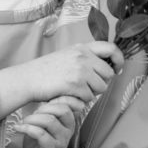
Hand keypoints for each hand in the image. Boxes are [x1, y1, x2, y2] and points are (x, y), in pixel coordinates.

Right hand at [0, 42, 123, 116]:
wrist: (28, 78)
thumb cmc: (47, 70)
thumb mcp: (68, 55)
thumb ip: (86, 57)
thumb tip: (107, 66)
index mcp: (82, 47)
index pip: (111, 48)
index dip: (119, 60)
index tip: (117, 69)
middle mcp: (83, 56)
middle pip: (108, 74)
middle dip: (102, 83)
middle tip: (89, 87)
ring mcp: (79, 70)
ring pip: (101, 87)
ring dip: (92, 93)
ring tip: (77, 90)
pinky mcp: (75, 84)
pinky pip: (89, 97)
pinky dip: (82, 100)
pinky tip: (70, 95)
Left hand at [15, 96, 84, 147]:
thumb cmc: (40, 146)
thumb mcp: (43, 126)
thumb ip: (44, 112)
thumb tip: (37, 96)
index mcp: (68, 123)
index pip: (68, 103)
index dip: (53, 99)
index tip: (39, 104)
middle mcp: (67, 131)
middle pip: (62, 109)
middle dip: (43, 107)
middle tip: (30, 113)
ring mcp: (60, 142)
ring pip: (50, 121)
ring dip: (32, 118)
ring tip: (22, 122)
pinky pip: (41, 135)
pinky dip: (27, 128)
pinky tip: (18, 128)